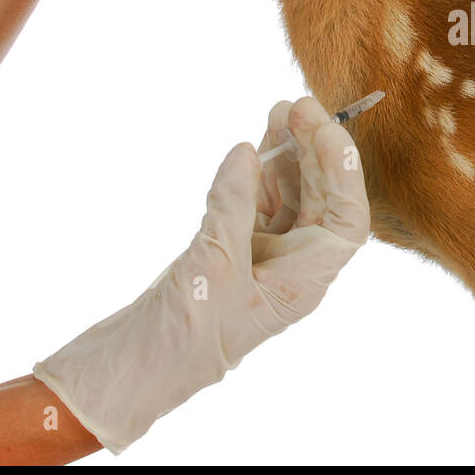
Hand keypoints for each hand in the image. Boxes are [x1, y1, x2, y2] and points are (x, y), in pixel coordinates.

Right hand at [32, 98, 369, 453]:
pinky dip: (256, 174)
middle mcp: (293, 269)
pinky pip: (256, 204)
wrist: (129, 371)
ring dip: (287, 155)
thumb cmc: (180, 338)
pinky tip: (255, 146)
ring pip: (288, 197)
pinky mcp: (231, 253)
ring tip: (280, 111)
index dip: (342, 170)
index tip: (324, 126)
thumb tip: (247, 152)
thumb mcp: (211, 265)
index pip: (345, 220)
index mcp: (306, 283)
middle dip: (314, 150)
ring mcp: (262, 260)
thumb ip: (233, 205)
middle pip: (320, 200)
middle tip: (297, 104)